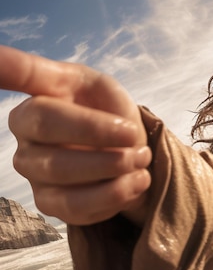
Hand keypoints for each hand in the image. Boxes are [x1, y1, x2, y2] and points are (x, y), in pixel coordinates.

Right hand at [0, 45, 150, 224]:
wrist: (129, 158)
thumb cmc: (108, 116)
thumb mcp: (98, 88)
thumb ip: (70, 79)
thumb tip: (4, 62)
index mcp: (34, 103)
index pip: (19, 78)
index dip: (5, 66)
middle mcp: (23, 138)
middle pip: (48, 129)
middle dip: (102, 135)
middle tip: (136, 138)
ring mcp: (33, 174)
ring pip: (64, 174)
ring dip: (114, 168)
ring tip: (141, 161)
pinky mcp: (51, 205)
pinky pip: (77, 207)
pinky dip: (116, 194)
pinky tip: (136, 181)